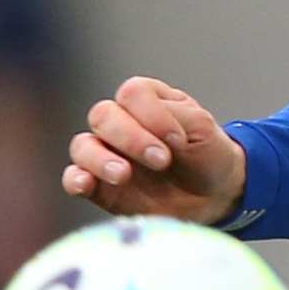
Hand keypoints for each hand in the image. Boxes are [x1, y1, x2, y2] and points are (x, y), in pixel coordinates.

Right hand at [65, 76, 246, 222]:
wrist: (214, 195)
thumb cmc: (207, 154)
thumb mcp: (204, 128)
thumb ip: (178, 118)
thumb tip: (150, 130)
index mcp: (147, 101)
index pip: (132, 94)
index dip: (153, 114)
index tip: (179, 139)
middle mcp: (121, 123)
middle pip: (103, 116)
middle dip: (132, 138)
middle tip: (162, 161)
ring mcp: (107, 153)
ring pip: (83, 145)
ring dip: (100, 159)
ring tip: (123, 175)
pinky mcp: (101, 186)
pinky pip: (74, 177)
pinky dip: (75, 179)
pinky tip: (85, 184)